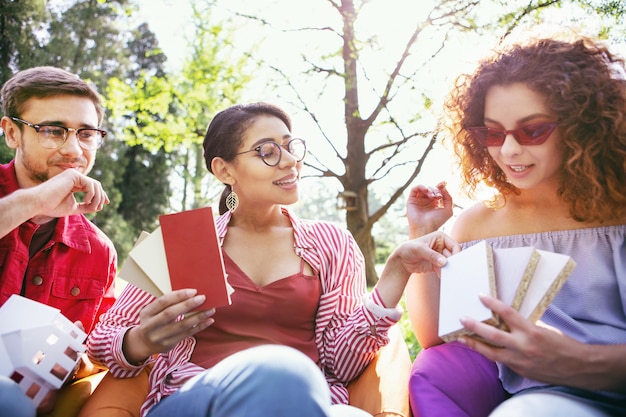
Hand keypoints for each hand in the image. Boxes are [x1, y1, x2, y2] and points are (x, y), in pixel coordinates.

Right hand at [31, 169, 108, 220]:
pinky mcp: (73, 175)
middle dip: (101, 197)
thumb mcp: (73, 207)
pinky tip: (86, 201)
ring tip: (92, 207)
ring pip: (95, 185)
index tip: (106, 203)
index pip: (92, 187)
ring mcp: (74, 174)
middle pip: (96, 185)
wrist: (38, 203)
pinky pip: (90, 184)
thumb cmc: (52, 206)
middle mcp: (75, 177)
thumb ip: (85, 206)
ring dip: (97, 198)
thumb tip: (99, 207)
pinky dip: (91, 194)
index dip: (101, 194)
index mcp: (74, 183)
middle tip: (99, 207)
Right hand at [123, 289, 214, 363]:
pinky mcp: (169, 344)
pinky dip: (199, 327)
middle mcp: (151, 325)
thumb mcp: (153, 311)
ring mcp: (159, 337)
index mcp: (147, 313)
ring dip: (198, 316)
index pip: (163, 301)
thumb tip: (191, 294)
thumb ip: (167, 304)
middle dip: (188, 304)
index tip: (193, 291)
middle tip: (202, 298)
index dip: (178, 295)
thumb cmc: (154, 321)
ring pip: (182, 325)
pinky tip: (208, 320)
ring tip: (210, 309)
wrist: (145, 343)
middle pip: (171, 313)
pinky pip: (187, 334)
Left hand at [376, 231, 460, 307]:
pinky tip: (440, 275)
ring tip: (445, 273)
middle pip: (454, 255)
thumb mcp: (419, 249)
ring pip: (450, 264)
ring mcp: (440, 256)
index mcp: (440, 237)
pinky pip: (444, 270)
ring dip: (449, 269)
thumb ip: (432, 255)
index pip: (454, 245)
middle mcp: (442, 246)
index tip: (454, 262)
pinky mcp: (438, 265)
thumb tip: (444, 262)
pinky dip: (444, 273)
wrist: (401, 260)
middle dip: (453, 263)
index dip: (456, 253)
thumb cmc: (409, 249)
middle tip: (451, 269)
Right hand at [407, 182, 452, 237]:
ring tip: (433, 196)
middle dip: (436, 190)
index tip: (444, 183)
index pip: (437, 190)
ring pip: (423, 187)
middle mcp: (426, 201)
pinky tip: (426, 191)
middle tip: (438, 197)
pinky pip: (415, 188)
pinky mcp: (411, 200)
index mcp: (434, 203)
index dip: (440, 186)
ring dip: (429, 189)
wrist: (426, 228)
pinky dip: (421, 186)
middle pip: (431, 188)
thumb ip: (449, 198)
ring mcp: (418, 200)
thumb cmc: (437, 222)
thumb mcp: (448, 210)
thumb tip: (443, 187)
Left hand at [458, 295, 583, 385]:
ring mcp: (520, 361)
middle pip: (493, 336)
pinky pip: (500, 361)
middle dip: (474, 327)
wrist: (579, 368)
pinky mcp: (519, 371)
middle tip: (462, 319)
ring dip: (474, 345)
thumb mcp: (545, 329)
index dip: (493, 304)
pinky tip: (479, 348)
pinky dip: (489, 354)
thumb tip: (508, 317)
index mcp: (532, 331)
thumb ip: (526, 324)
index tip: (481, 296)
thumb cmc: (563, 345)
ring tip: (460, 338)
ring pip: (491, 353)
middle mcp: (523, 346)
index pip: (508, 314)